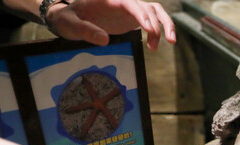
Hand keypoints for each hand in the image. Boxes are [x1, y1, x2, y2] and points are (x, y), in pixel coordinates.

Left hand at [47, 0, 175, 49]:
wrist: (70, 18)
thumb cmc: (68, 19)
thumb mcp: (71, 25)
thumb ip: (86, 30)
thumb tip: (104, 39)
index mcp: (108, 0)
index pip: (129, 2)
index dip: (140, 14)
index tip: (147, 28)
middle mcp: (122, 2)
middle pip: (146, 7)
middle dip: (155, 24)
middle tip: (154, 44)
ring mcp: (129, 9)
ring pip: (155, 11)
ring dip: (165, 24)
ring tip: (171, 42)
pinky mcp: (133, 18)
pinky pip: (153, 20)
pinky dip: (160, 30)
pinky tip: (155, 46)